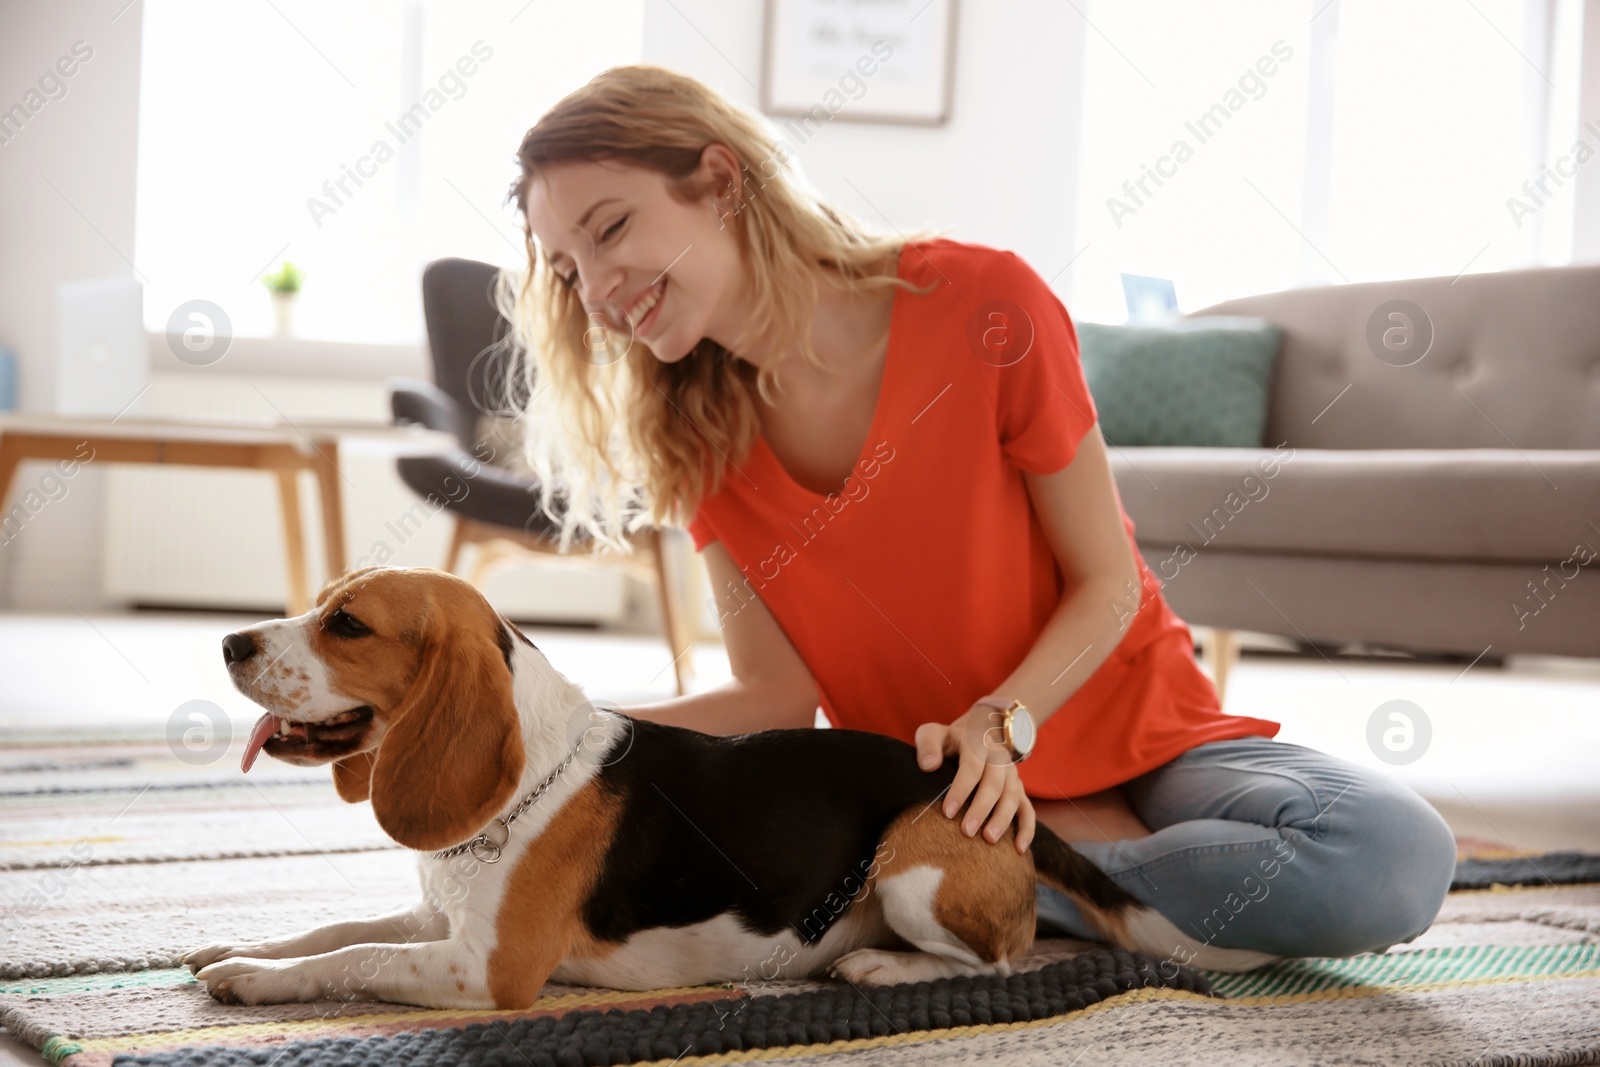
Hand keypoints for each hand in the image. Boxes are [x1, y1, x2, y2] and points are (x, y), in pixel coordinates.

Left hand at [914, 707, 1035, 852]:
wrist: (978, 734)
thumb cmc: (948, 741)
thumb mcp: (932, 733)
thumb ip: (928, 745)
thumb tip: (929, 765)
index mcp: (977, 744)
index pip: (971, 767)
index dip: (960, 789)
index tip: (947, 812)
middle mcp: (998, 757)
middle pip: (994, 784)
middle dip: (981, 809)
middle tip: (966, 832)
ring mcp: (1012, 774)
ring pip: (1013, 796)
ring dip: (1002, 819)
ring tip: (988, 840)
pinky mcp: (1019, 789)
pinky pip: (1028, 809)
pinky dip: (1027, 829)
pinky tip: (1018, 849)